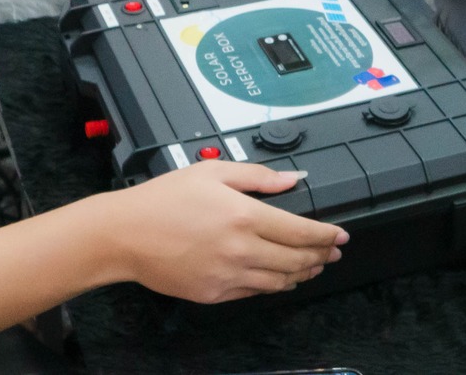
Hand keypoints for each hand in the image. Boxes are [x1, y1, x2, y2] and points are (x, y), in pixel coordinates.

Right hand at [106, 162, 344, 302]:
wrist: (125, 234)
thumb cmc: (162, 200)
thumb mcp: (211, 172)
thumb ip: (256, 176)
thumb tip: (291, 180)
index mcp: (244, 216)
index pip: (301, 231)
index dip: (327, 235)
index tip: (340, 235)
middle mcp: (241, 249)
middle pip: (297, 260)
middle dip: (321, 256)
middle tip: (332, 252)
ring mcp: (229, 275)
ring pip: (280, 281)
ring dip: (302, 274)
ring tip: (312, 266)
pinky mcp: (215, 293)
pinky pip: (255, 292)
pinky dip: (273, 286)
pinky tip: (278, 278)